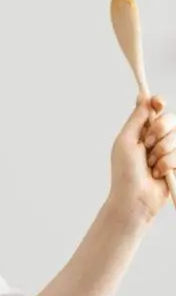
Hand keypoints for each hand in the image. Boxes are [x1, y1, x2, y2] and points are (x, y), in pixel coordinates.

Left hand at [109, 94, 175, 221]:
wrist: (135, 198)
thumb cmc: (125, 171)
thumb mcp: (127, 141)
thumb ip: (137, 119)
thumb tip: (143, 97)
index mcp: (140, 131)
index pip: (154, 109)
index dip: (159, 103)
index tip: (159, 104)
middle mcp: (155, 138)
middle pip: (170, 120)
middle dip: (159, 132)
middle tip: (147, 145)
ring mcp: (167, 151)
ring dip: (162, 153)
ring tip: (151, 166)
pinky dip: (168, 164)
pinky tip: (158, 174)